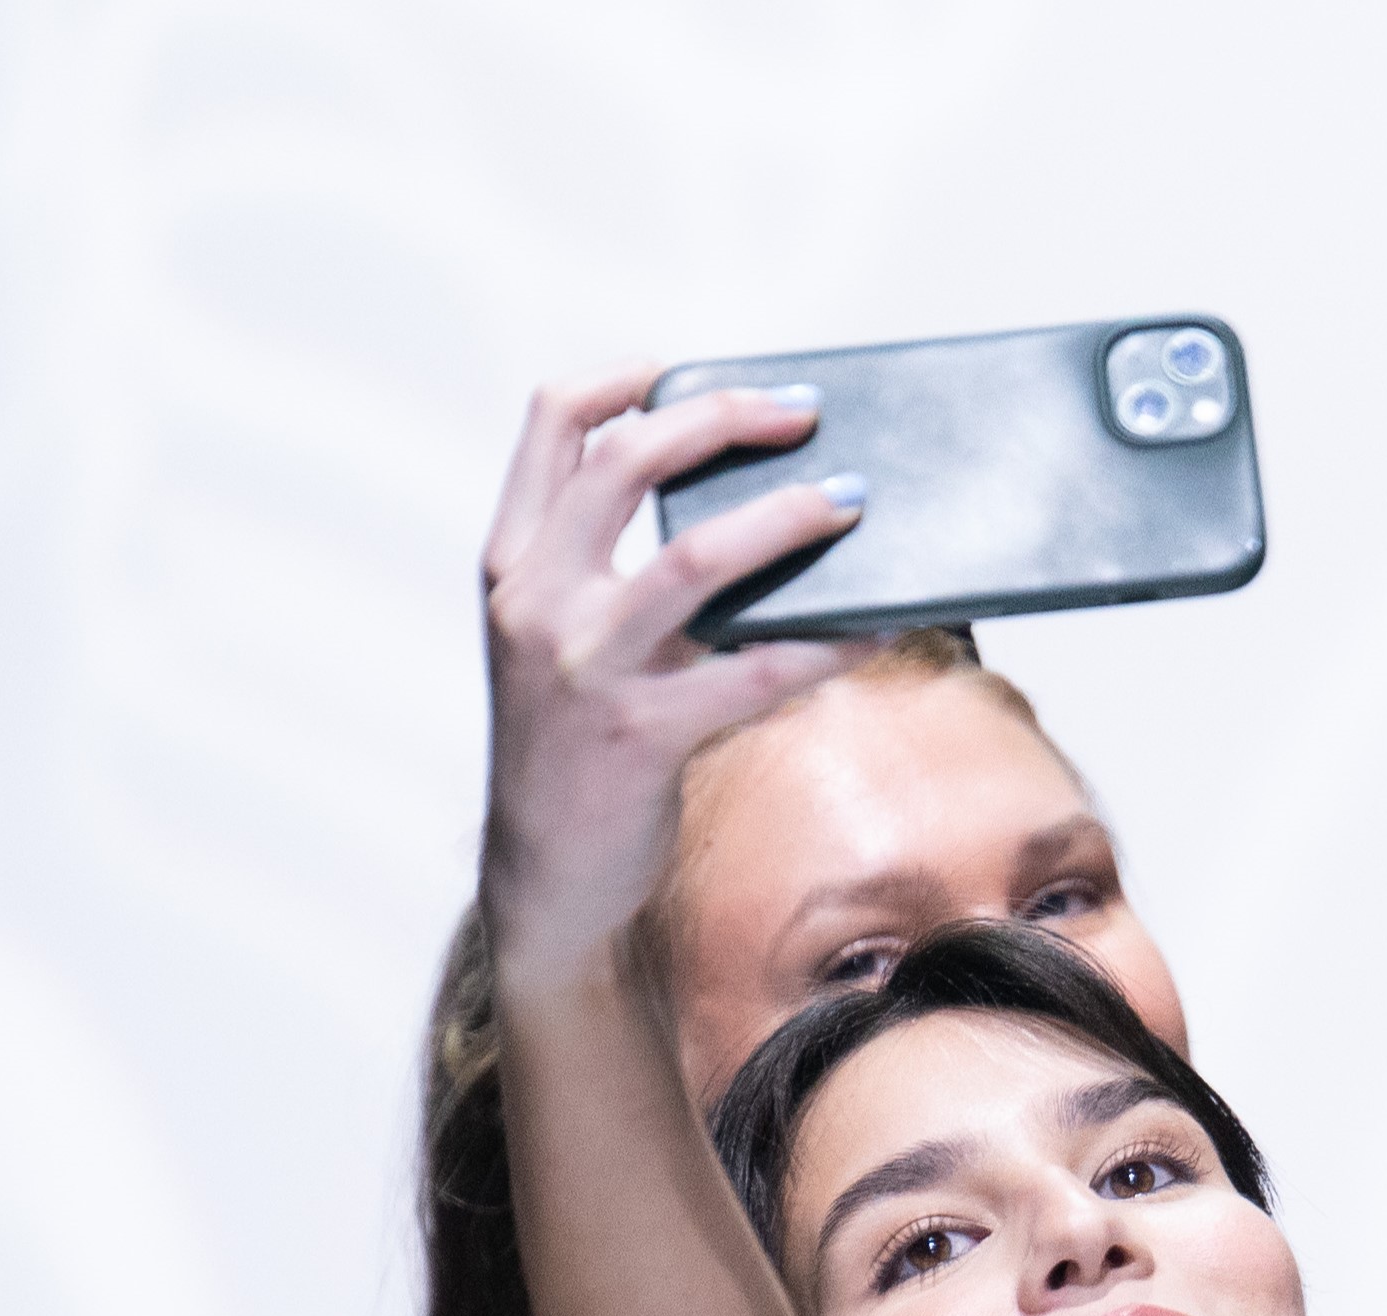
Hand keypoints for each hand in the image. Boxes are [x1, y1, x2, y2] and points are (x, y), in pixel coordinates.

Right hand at [473, 364, 879, 992]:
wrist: (547, 877)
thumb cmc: (576, 748)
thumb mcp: (564, 642)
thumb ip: (613, 571)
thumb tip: (747, 503)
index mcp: (512, 565)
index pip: (549, 426)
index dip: (618, 379)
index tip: (680, 367)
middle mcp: (536, 603)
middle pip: (627, 463)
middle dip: (723, 418)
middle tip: (802, 412)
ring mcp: (584, 669)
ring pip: (692, 557)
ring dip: (784, 518)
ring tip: (849, 500)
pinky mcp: (641, 737)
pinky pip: (753, 672)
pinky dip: (824, 643)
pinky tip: (873, 628)